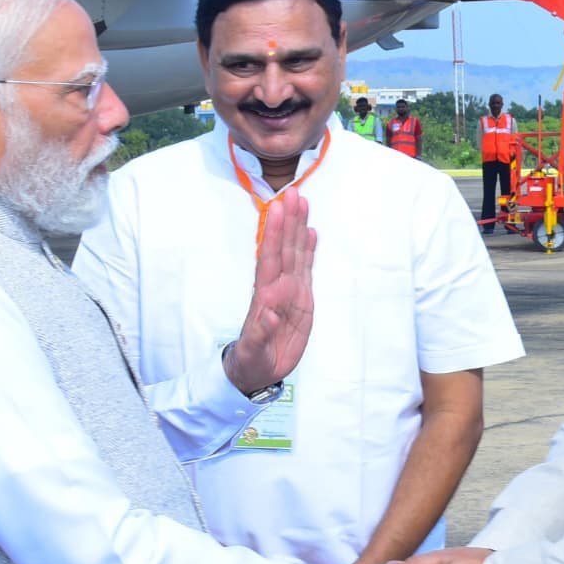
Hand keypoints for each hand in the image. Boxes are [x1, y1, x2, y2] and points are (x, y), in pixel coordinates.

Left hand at [225, 187, 315, 395]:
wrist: (257, 370)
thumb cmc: (252, 361)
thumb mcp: (253, 352)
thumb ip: (261, 333)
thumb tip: (270, 312)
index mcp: (265, 297)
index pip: (270, 259)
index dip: (273, 235)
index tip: (277, 210)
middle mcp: (277, 287)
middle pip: (283, 248)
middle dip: (288, 221)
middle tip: (293, 193)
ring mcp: (289, 291)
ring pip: (294, 253)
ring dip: (298, 228)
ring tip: (302, 202)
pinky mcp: (301, 299)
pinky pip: (305, 269)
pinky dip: (308, 250)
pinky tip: (311, 231)